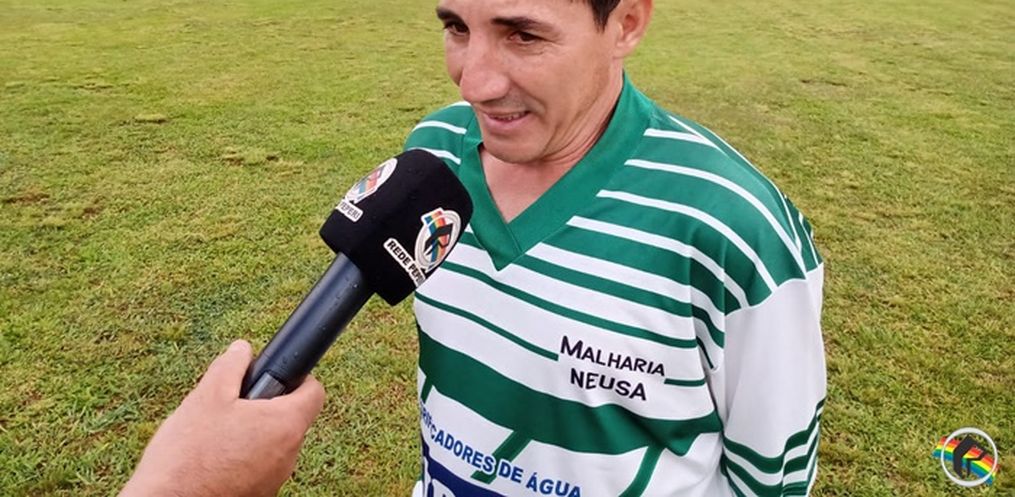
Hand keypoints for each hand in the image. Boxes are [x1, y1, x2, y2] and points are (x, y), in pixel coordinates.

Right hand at [119, 340, 325, 496]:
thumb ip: (230, 366)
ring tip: (218, 433)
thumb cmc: (189, 454)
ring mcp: (276, 478)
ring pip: (273, 443)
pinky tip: (214, 456)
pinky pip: (260, 466)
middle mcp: (290, 454)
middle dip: (267, 406)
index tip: (276, 377)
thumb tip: (242, 350)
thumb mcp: (207, 396)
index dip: (298, 379)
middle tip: (234, 405)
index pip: (314, 392)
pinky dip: (244, 456)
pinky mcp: (260, 493)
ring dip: (253, 433)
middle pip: (291, 418)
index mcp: (285, 424)